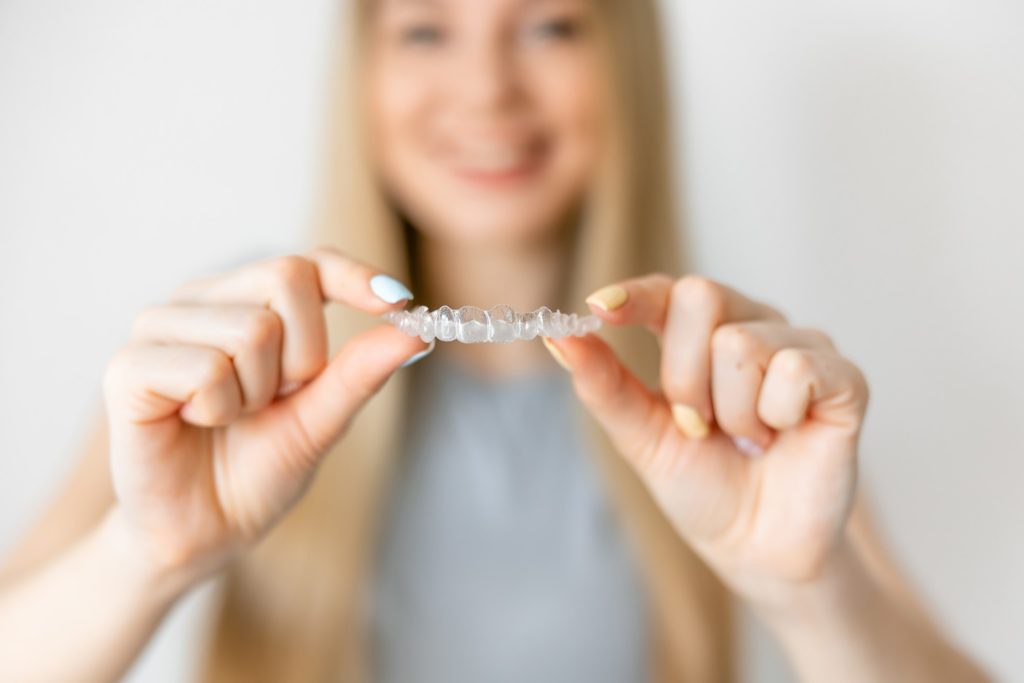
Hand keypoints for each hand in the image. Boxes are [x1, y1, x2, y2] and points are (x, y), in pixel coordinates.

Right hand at [103, 249, 428, 578]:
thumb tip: (415, 331)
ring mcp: (160, 327)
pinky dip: (219, 408)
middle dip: (304, 355)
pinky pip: (207, 367)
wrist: (203, 534)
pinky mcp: (129, 366)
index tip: (397, 300)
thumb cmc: (257, 471)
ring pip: (252, 328)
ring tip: (229, 418)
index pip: (308, 261)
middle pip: (286, 278)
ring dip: (257, 393)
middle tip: (274, 399)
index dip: (354, 276)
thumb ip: (360, 372)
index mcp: (246, 302)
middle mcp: (202, 300)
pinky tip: (195, 423)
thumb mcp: (321, 420)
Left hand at [547, 275, 868, 605]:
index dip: (634, 294)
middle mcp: (753, 327)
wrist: (755, 548)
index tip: (597, 308)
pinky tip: (784, 437)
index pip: (668, 290)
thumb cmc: (702, 487)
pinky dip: (776, 416)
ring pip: (743, 342)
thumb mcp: (642, 436)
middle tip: (699, 426)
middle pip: (701, 297)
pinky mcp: (845, 379)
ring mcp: (802, 348)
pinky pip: (796, 369)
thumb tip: (556, 336)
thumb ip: (604, 385)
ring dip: (730, 411)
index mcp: (701, 336)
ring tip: (747, 440)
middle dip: (683, 376)